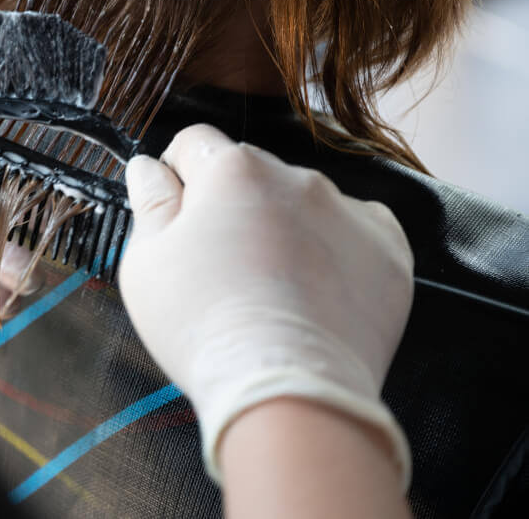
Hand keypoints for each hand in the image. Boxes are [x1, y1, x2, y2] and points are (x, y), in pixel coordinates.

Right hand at [118, 124, 413, 486]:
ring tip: (273, 291)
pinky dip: (337, 251)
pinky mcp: (389, 251)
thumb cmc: (204, 326)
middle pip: (251, 174)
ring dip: (285, 227)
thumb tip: (150, 168)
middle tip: (221, 268)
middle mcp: (296, 177)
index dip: (178, 179)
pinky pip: (356, 233)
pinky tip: (317, 291)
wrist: (289, 391)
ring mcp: (349, 212)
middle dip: (234, 205)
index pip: (195, 144)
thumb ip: (150, 203)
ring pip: (304, 204)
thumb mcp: (146, 262)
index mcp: (231, 169)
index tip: (177, 220)